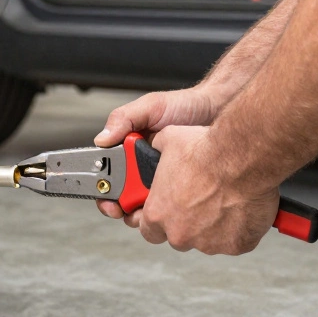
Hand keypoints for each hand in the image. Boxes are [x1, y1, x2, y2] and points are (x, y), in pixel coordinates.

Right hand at [94, 88, 218, 219]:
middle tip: (125, 208)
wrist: (217, 111)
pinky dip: (168, 208)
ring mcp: (161, 178)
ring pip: (146, 205)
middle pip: (123, 196)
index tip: (107, 199)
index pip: (108, 174)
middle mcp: (142, 165)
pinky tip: (172, 204)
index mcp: (129, 148)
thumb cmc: (185, 106)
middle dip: (121, 207)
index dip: (104, 190)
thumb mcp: (150, 106)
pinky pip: (170, 204)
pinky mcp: (180, 187)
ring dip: (145, 210)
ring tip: (150, 206)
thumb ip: (123, 118)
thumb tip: (101, 140)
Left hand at [128, 125, 280, 254]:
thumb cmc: (207, 151)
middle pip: (179, 237)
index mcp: (158, 213)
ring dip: (215, 225)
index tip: (166, 214)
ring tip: (226, 199)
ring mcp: (209, 243)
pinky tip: (243, 208)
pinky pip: (236, 241)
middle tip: (202, 201)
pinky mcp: (236, 246)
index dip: (158, 222)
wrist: (243, 158)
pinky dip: (240, 229)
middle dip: (188, 223)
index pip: (149, 230)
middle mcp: (180, 233)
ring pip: (209, 240)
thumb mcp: (168, 141)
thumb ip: (157, 153)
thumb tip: (156, 148)